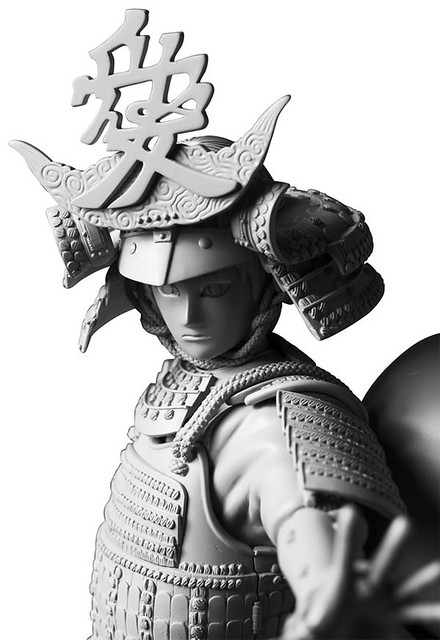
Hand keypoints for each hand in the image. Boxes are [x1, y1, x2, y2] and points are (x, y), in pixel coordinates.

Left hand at [281, 506, 439, 638]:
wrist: (333, 631)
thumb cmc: (318, 625)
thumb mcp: (307, 629)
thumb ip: (303, 628)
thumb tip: (297, 632)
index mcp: (340, 584)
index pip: (342, 557)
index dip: (347, 536)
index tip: (350, 510)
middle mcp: (364, 588)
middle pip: (381, 563)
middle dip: (394, 544)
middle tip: (405, 522)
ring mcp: (380, 601)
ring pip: (404, 587)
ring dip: (422, 579)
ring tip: (439, 570)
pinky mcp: (390, 617)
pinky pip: (412, 614)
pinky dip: (429, 613)